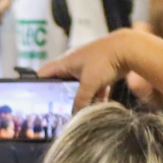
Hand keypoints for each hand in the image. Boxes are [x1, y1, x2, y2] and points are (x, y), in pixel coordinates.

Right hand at [41, 27, 162, 109]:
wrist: (128, 48)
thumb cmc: (104, 61)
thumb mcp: (90, 83)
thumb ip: (81, 100)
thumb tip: (76, 114)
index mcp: (66, 63)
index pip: (45, 73)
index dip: (37, 83)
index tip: (33, 96)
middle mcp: (74, 64)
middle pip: (62, 82)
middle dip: (61, 96)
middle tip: (57, 110)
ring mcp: (88, 68)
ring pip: (80, 86)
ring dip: (81, 98)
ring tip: (78, 112)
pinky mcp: (102, 72)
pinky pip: (95, 87)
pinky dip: (96, 96)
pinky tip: (99, 107)